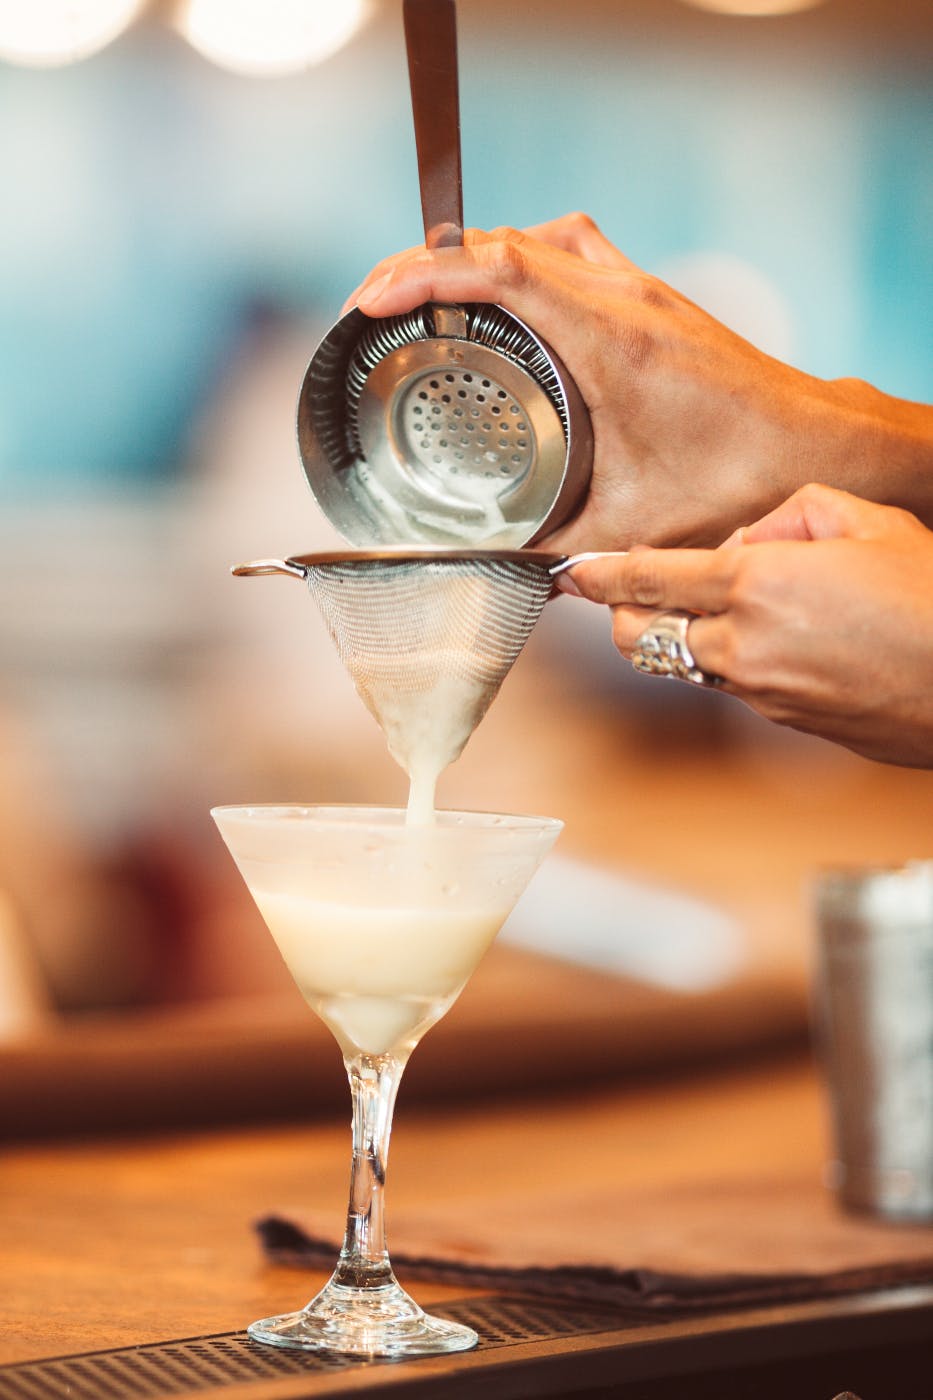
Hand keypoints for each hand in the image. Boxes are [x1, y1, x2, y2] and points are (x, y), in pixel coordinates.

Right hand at [350, 214, 932, 551]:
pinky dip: (523, 259)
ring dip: (477, 251)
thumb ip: (560, 550)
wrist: (815, 444)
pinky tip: (506, 297)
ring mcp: (641, 289)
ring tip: (428, 289)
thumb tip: (500, 571)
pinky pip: (572, 250)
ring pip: (540, 236)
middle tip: (378, 301)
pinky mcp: (652, 299)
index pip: (501, 270)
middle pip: (507, 241)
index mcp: (611, 340)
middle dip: (429, 262)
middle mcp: (624, 298)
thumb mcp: (636, 522)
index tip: (372, 301)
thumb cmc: (739, 475)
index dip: (424, 275)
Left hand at [558, 484, 932, 767]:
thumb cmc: (932, 598)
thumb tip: (748, 537)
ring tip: (726, 610)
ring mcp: (760, 692)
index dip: (599, 575)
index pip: (647, 579)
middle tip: (639, 590)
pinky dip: (728, 660)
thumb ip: (790, 514)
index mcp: (756, 583)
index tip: (572, 572)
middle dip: (624, 612)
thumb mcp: (867, 520)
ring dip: (679, 637)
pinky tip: (779, 640)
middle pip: (639, 636)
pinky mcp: (783, 720)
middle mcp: (743, 644)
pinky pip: (730, 685)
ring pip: (681, 665)